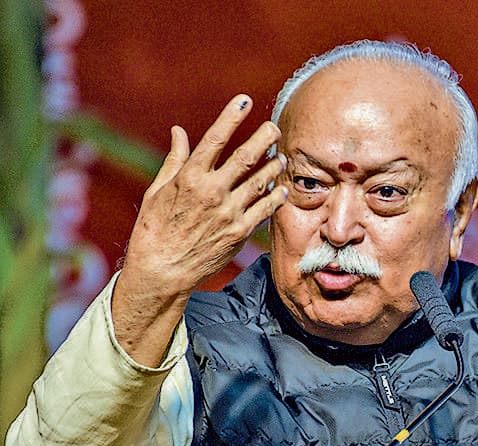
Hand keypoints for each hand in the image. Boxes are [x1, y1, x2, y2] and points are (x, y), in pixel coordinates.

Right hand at [112, 95, 286, 365]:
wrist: (162, 271)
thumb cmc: (154, 229)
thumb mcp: (157, 191)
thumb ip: (175, 159)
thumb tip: (179, 131)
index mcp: (189, 177)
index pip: (215, 139)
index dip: (231, 117)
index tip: (244, 100)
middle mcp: (212, 191)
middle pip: (246, 157)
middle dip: (264, 137)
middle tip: (275, 127)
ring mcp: (229, 212)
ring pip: (260, 181)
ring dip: (274, 165)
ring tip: (281, 157)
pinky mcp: (240, 232)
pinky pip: (265, 209)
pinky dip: (275, 196)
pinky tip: (281, 188)